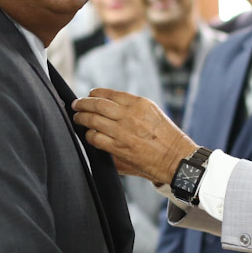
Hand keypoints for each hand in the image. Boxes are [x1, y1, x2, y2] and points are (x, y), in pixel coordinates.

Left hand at [72, 89, 195, 183]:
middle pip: (97, 104)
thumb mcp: (152, 112)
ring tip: (77, 118)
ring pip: (93, 120)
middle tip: (76, 105)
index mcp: (139, 103)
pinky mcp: (119, 148)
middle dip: (82, 103)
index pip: (109, 94)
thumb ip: (131, 108)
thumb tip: (108, 105)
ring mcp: (123, 132)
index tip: (89, 95)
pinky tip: (88, 135)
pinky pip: (96, 138)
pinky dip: (89, 135)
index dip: (94, 94)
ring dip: (81, 118)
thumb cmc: (165, 137)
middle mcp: (130, 115)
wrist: (176, 158)